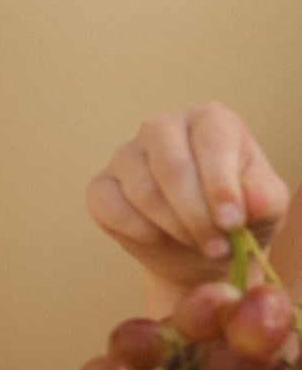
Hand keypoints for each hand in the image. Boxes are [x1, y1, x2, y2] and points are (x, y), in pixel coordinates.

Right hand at [87, 104, 289, 293]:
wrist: (202, 248)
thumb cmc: (239, 218)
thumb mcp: (267, 209)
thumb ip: (264, 200)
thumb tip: (250, 202)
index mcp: (210, 121)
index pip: (211, 143)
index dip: (220, 186)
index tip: (232, 224)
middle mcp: (162, 128)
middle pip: (171, 166)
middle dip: (195, 214)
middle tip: (217, 248)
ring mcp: (126, 155)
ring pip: (141, 190)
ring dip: (172, 227)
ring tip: (197, 245)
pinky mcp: (101, 185)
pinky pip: (108, 206)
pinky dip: (136, 230)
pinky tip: (159, 240)